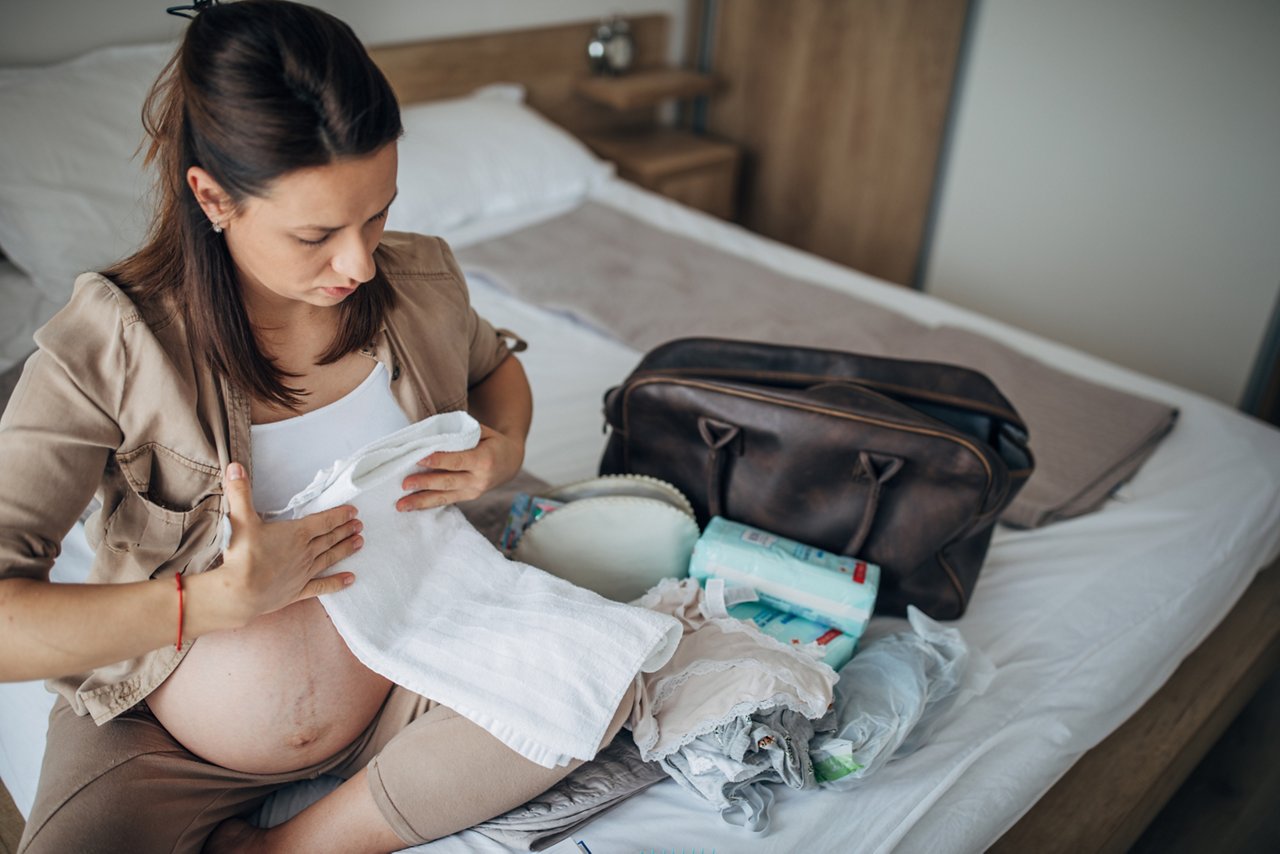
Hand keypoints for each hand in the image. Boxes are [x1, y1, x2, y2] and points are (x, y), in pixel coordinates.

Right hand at [216, 462, 362, 623]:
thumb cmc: (242, 556)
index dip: (339, 514)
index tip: (353, 511)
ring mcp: (303, 573)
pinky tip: (350, 580)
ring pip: (329, 558)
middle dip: (345, 530)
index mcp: (297, 534)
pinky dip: (336, 583)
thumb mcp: (240, 519)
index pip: (324, 521)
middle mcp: (305, 552)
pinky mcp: (297, 591)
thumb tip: (235, 466)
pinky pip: (321, 586)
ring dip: (345, 549)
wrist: (239, 594)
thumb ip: (240, 492)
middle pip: (330, 538)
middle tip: (360, 525)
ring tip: (360, 542)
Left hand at [397, 424, 524, 510]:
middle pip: (448, 482)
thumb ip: (461, 434)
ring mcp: (474, 491)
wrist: (510, 462)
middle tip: (404, 483)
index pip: (458, 461)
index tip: (419, 459)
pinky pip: (446, 501)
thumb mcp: (483, 431)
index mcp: (484, 459)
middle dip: (425, 483)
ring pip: (445, 496)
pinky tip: (412, 507)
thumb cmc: (492, 442)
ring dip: (421, 501)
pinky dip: (428, 504)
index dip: (439, 461)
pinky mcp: (468, 498)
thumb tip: (430, 434)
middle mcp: (479, 479)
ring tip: (401, 505)